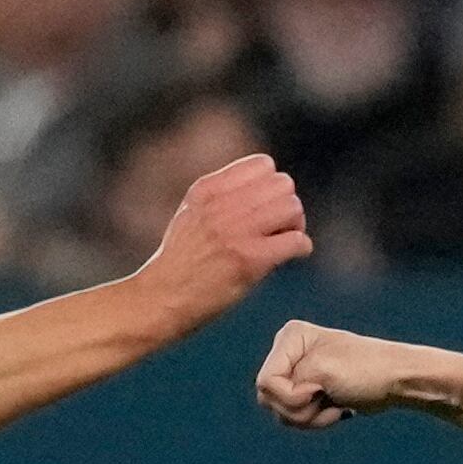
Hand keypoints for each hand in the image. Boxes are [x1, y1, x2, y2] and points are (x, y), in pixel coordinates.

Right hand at [133, 153, 309, 335]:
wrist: (160, 299)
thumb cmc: (180, 262)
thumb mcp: (192, 213)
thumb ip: (221, 196)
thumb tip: (265, 191)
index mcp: (208, 189)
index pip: (263, 164)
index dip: (272, 185)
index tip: (266, 207)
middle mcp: (221, 205)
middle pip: (283, 184)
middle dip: (287, 205)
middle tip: (279, 228)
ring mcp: (235, 232)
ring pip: (292, 207)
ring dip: (296, 225)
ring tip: (283, 242)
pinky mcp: (248, 260)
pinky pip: (295, 240)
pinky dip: (301, 247)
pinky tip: (292, 256)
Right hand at [254, 319, 408, 427]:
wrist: (396, 381)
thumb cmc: (364, 370)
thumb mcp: (320, 371)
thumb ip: (285, 385)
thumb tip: (267, 400)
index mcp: (290, 338)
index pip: (266, 381)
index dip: (289, 395)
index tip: (318, 390)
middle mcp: (289, 353)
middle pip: (268, 399)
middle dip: (298, 409)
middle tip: (326, 398)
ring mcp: (298, 375)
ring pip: (281, 412)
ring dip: (309, 417)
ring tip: (335, 405)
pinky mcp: (308, 393)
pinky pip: (295, 417)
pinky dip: (316, 419)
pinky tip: (337, 409)